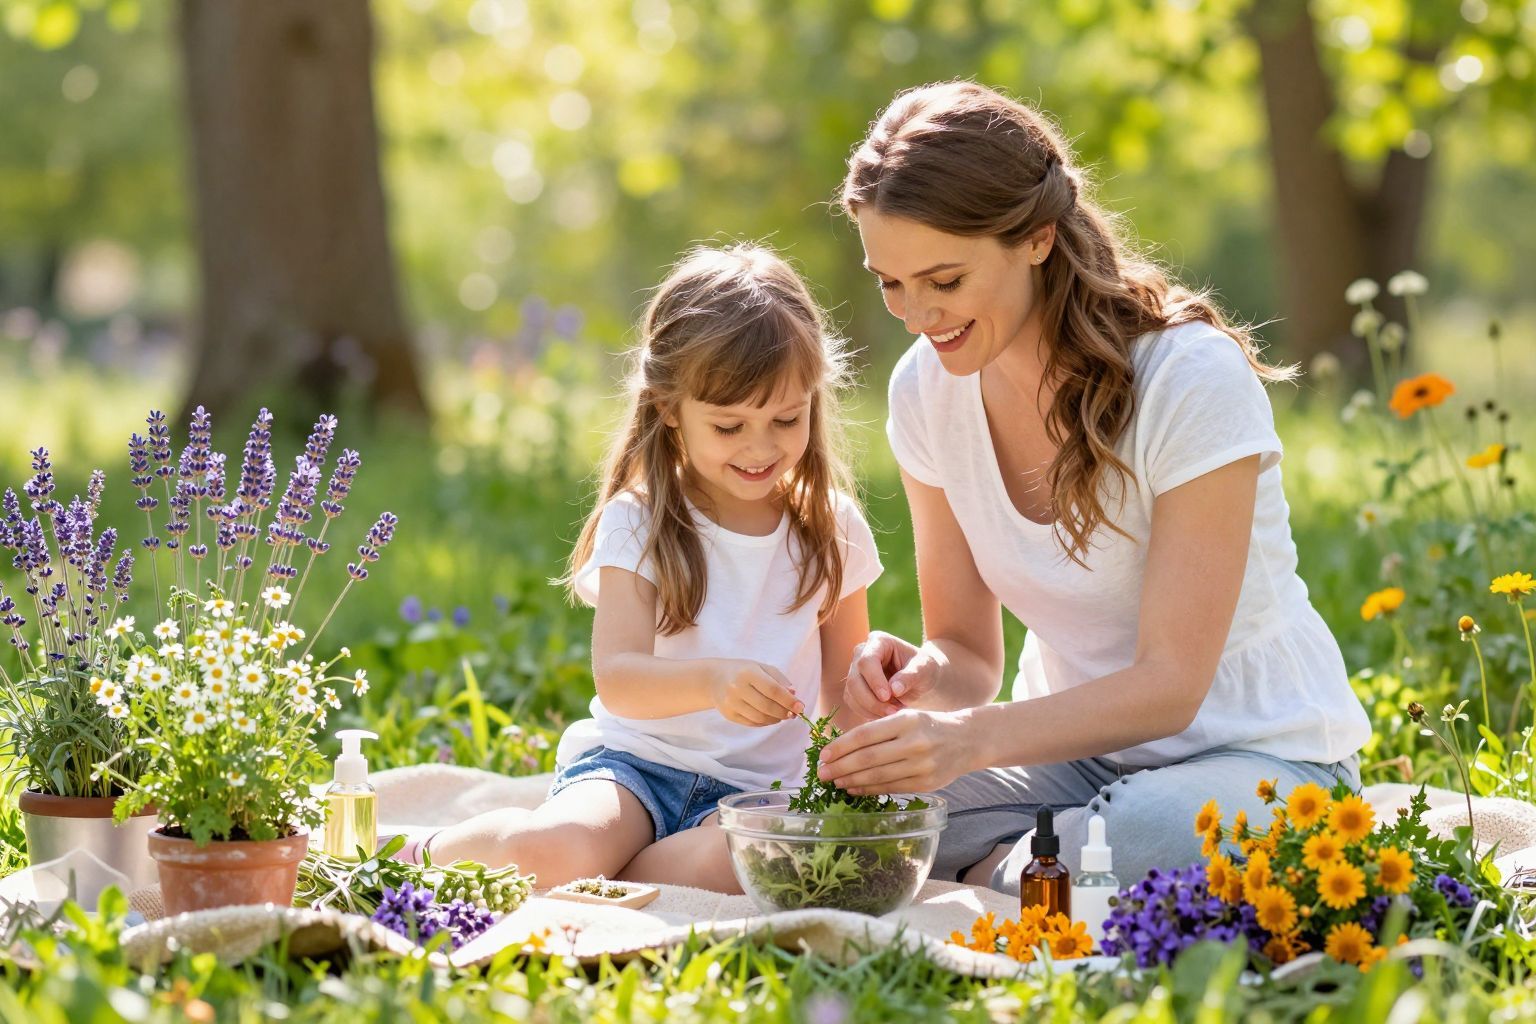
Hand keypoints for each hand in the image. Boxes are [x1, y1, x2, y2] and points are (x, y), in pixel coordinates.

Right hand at [710, 660, 803, 726]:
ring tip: (783, 715)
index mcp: (748, 673)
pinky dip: (765, 722)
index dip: (789, 701)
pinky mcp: (728, 714)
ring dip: (776, 719)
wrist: (714, 678)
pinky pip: (752, 723)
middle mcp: (737, 688)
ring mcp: (731, 703)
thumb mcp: (762, 667)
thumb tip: (794, 695)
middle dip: (784, 712)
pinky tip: (770, 717)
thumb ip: (779, 679)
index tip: (801, 707)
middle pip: (767, 706)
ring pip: (760, 718)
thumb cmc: (743, 671)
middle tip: (793, 713)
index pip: (773, 690)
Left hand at [815, 708, 973, 793]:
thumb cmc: (929, 725)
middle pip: (868, 758)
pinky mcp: (926, 784)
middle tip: (822, 773)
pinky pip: (890, 788)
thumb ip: (879, 730)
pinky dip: (869, 789)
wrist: (968, 740)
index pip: (865, 735)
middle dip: (840, 767)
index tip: (824, 755)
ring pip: (877, 776)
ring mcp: (921, 765)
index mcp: (906, 720)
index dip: (841, 747)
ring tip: (835, 781)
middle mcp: (914, 742)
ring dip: (851, 781)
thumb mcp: (906, 716)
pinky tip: (855, 788)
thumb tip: (841, 748)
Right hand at [843, 631, 939, 719]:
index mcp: (878, 641)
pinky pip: (853, 703)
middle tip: (893, 712)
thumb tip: (894, 689)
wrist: (921, 679)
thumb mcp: (924, 669)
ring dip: (871, 709)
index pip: (867, 661)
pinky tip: (885, 715)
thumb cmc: (924, 669)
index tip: (888, 697)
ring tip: (893, 713)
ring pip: (851, 694)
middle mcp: (862, 653)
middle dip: (872, 700)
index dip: (874, 681)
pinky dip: (868, 713)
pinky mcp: (854, 687)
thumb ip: (910, 676)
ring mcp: (855, 670)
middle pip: (854, 679)